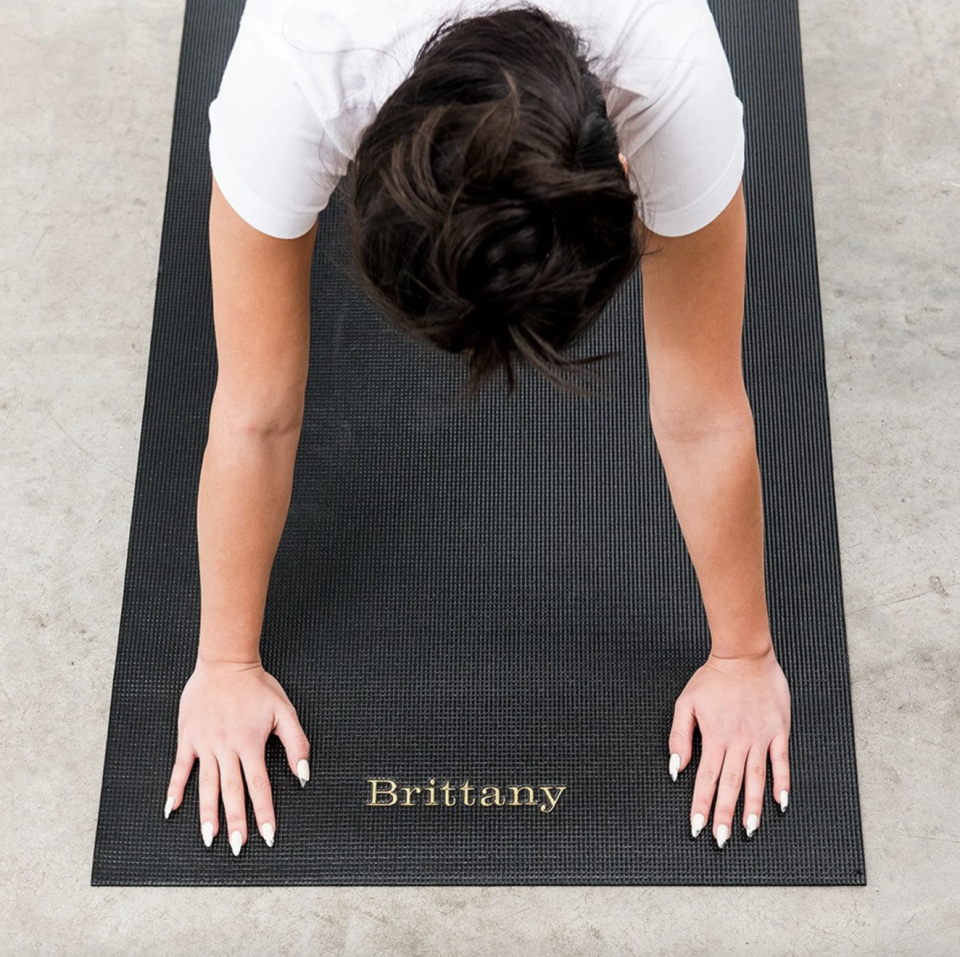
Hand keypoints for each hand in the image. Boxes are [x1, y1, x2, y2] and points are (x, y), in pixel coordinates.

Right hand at [164, 657, 310, 854]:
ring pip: (206, 785)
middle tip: (237, 848)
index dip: (264, 813)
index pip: (259, 786)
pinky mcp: (188, 738)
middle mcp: (227, 748)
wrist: (226, 663)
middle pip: (231, 792)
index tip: (267, 837)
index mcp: (251, 744)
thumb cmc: (257, 687)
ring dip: (207, 814)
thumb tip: (303, 774)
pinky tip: (171, 810)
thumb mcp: (284, 711)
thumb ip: (296, 743)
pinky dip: (175, 789)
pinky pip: (180, 768)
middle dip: (235, 823)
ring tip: (209, 839)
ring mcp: (205, 744)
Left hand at [668, 645, 790, 846]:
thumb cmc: (713, 679)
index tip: (697, 827)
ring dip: (752, 806)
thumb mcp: (686, 703)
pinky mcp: (778, 731)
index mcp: (714, 737)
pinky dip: (782, 783)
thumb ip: (679, 736)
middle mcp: (737, 742)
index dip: (700, 805)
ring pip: (755, 779)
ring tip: (749, 830)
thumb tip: (676, 766)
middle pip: (730, 785)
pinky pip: (781, 762)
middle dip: (724, 814)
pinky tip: (780, 802)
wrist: (744, 656)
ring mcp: (760, 738)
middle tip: (721, 840)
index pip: (704, 779)